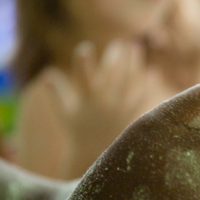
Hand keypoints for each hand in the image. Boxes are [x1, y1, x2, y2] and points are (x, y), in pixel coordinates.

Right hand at [43, 40, 163, 177]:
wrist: (96, 157)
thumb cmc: (79, 134)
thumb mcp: (65, 115)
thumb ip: (57, 94)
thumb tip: (47, 74)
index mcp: (85, 102)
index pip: (82, 78)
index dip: (83, 63)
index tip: (85, 48)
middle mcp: (103, 105)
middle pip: (111, 77)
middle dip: (115, 59)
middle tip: (120, 42)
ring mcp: (119, 110)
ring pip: (129, 83)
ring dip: (134, 65)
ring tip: (136, 48)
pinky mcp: (131, 117)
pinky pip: (141, 98)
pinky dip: (147, 85)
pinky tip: (152, 72)